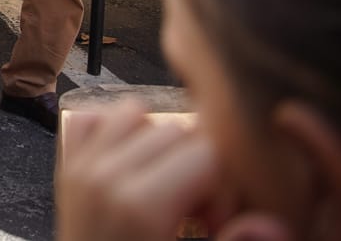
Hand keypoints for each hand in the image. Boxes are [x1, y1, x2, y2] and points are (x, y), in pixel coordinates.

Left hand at [56, 102, 270, 240]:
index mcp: (141, 204)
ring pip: (136, 114)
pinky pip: (95, 120)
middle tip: (193, 216)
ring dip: (160, 145)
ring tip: (167, 193)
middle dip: (196, 167)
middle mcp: (105, 176)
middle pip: (176, 131)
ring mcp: (81, 168)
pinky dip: (118, 133)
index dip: (224, 189)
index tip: (214, 225)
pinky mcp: (67, 168)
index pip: (207, 152)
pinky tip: (135, 172)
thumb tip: (273, 223)